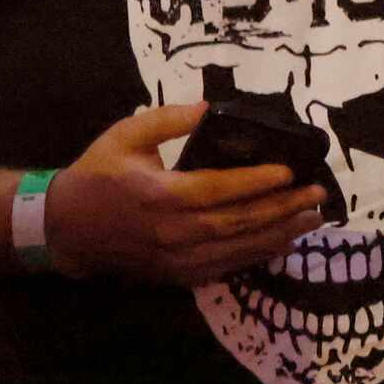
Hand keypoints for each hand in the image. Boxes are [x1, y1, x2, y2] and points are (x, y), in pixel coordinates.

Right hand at [43, 103, 327, 285]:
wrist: (66, 227)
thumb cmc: (97, 175)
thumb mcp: (124, 135)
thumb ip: (166, 120)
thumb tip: (209, 109)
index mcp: (158, 193)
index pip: (219, 189)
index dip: (257, 182)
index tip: (289, 171)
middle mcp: (172, 230)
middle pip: (238, 221)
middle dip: (282, 208)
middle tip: (316, 195)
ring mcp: (176, 258)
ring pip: (238, 248)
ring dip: (279, 234)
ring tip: (311, 218)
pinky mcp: (178, 274)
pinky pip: (227, 266)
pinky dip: (257, 254)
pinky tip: (280, 241)